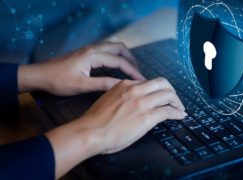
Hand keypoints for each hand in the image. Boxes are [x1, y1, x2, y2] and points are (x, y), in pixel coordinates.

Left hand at [18, 41, 144, 95]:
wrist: (40, 75)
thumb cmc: (59, 81)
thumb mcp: (81, 85)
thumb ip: (103, 84)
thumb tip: (122, 85)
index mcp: (93, 55)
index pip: (119, 61)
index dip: (132, 70)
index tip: (141, 79)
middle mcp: (93, 49)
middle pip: (119, 47)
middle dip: (131, 58)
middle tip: (138, 71)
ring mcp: (89, 49)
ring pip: (112, 46)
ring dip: (124, 55)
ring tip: (130, 67)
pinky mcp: (85, 52)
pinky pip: (106, 49)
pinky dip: (115, 55)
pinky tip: (116, 65)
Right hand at [45, 78, 185, 177]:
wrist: (90, 132)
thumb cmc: (95, 120)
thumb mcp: (109, 99)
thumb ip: (123, 96)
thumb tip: (134, 102)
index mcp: (125, 85)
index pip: (148, 82)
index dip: (157, 89)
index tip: (160, 96)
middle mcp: (135, 90)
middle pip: (163, 83)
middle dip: (171, 91)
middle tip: (174, 100)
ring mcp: (142, 103)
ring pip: (168, 94)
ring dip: (177, 102)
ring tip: (179, 108)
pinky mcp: (147, 117)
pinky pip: (168, 111)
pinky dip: (177, 113)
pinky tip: (180, 116)